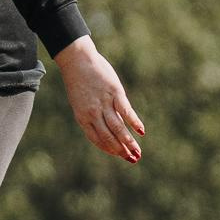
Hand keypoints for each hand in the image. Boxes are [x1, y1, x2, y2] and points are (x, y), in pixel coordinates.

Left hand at [53, 37, 144, 163]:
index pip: (97, 139)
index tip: (121, 156)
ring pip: (117, 128)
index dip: (110, 149)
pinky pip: (125, 111)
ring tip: (138, 152)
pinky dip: (134, 122)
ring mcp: (103, 103)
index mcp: (82, 118)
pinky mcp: (114, 93)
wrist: (77, 61)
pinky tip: (141, 131)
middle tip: (133, 159)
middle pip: (108, 137)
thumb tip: (110, 127)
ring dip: (128, 141)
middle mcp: (92, 113)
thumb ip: (94, 115)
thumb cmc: (80, 81)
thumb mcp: (81, 102)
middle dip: (121, 150)